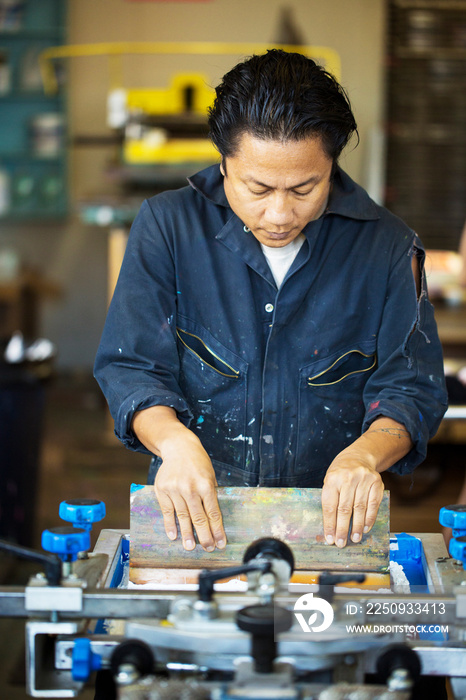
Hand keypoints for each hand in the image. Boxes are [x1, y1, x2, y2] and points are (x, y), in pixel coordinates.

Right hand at [154, 435, 226, 551]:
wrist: (179, 448)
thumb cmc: (198, 463)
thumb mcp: (211, 476)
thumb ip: (211, 495)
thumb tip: (214, 520)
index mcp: (206, 485)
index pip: (213, 513)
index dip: (217, 530)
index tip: (220, 543)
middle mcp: (190, 488)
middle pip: (199, 518)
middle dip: (204, 536)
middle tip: (207, 548)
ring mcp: (175, 489)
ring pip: (182, 517)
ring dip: (187, 535)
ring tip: (190, 547)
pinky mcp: (162, 490)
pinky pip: (167, 512)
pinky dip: (170, 525)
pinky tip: (174, 536)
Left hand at [321, 455, 383, 547]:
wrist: (359, 457)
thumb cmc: (340, 474)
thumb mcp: (330, 481)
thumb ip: (331, 500)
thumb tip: (331, 528)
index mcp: (332, 479)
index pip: (330, 505)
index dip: (329, 524)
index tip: (330, 538)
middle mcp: (348, 478)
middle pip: (345, 509)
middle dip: (342, 529)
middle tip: (341, 543)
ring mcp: (364, 479)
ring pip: (360, 508)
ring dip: (356, 526)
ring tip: (354, 539)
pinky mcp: (377, 482)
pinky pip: (373, 504)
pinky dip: (369, 518)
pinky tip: (365, 528)